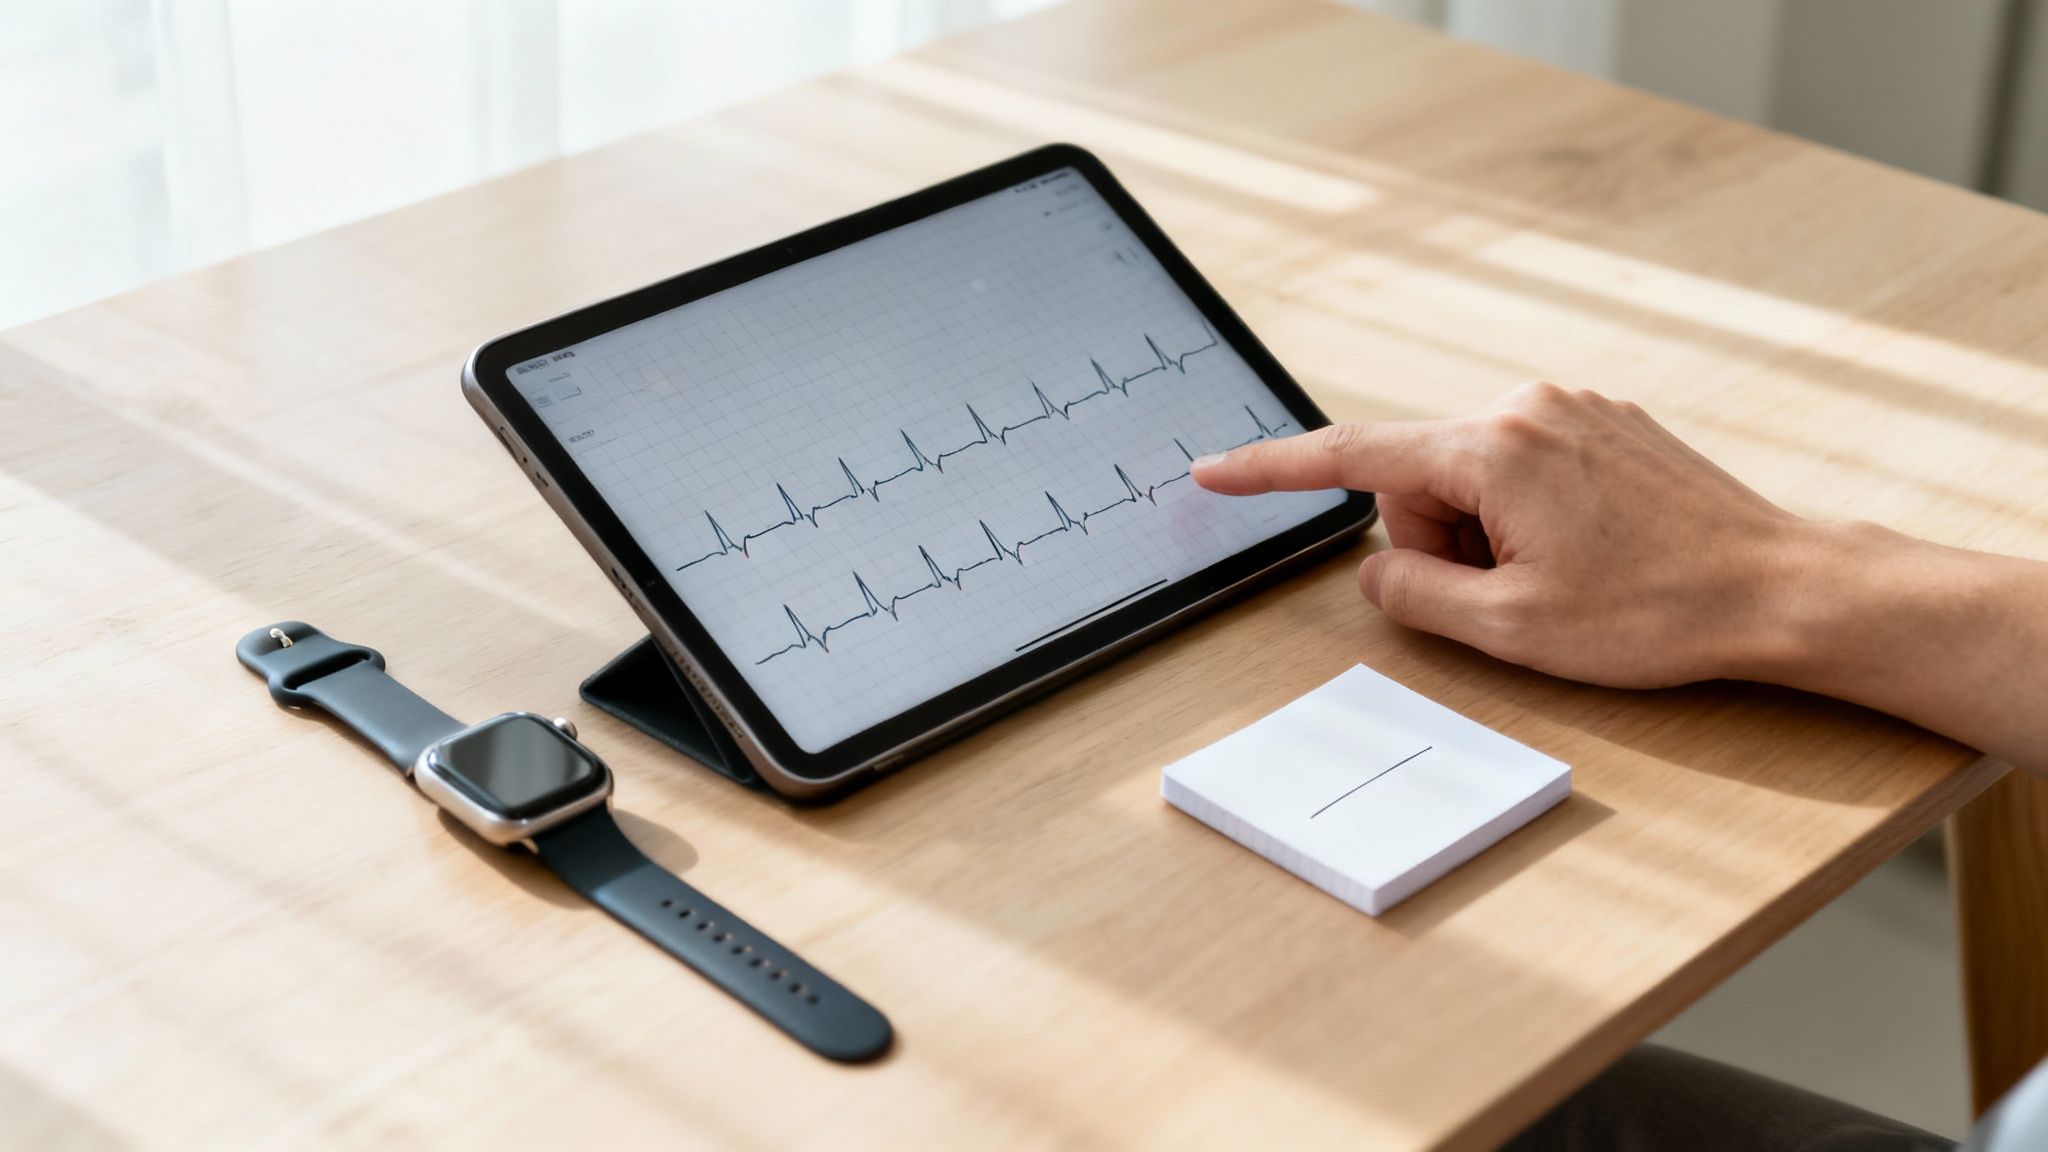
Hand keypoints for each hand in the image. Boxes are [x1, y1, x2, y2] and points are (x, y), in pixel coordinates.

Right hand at [1191, 382, 1812, 687]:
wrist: (1782, 589)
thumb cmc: (1657, 613)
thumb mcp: (1511, 628)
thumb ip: (1416, 595)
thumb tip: (1377, 575)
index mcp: (1493, 449)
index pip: (1351, 456)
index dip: (1272, 471)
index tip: (1213, 471)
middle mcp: (1528, 407)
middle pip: (1419, 477)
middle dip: (1437, 541)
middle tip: (1509, 595)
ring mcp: (1574, 408)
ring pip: (1474, 476)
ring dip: (1488, 533)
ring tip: (1565, 577)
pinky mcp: (1608, 423)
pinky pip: (1525, 467)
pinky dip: (1528, 516)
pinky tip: (1590, 554)